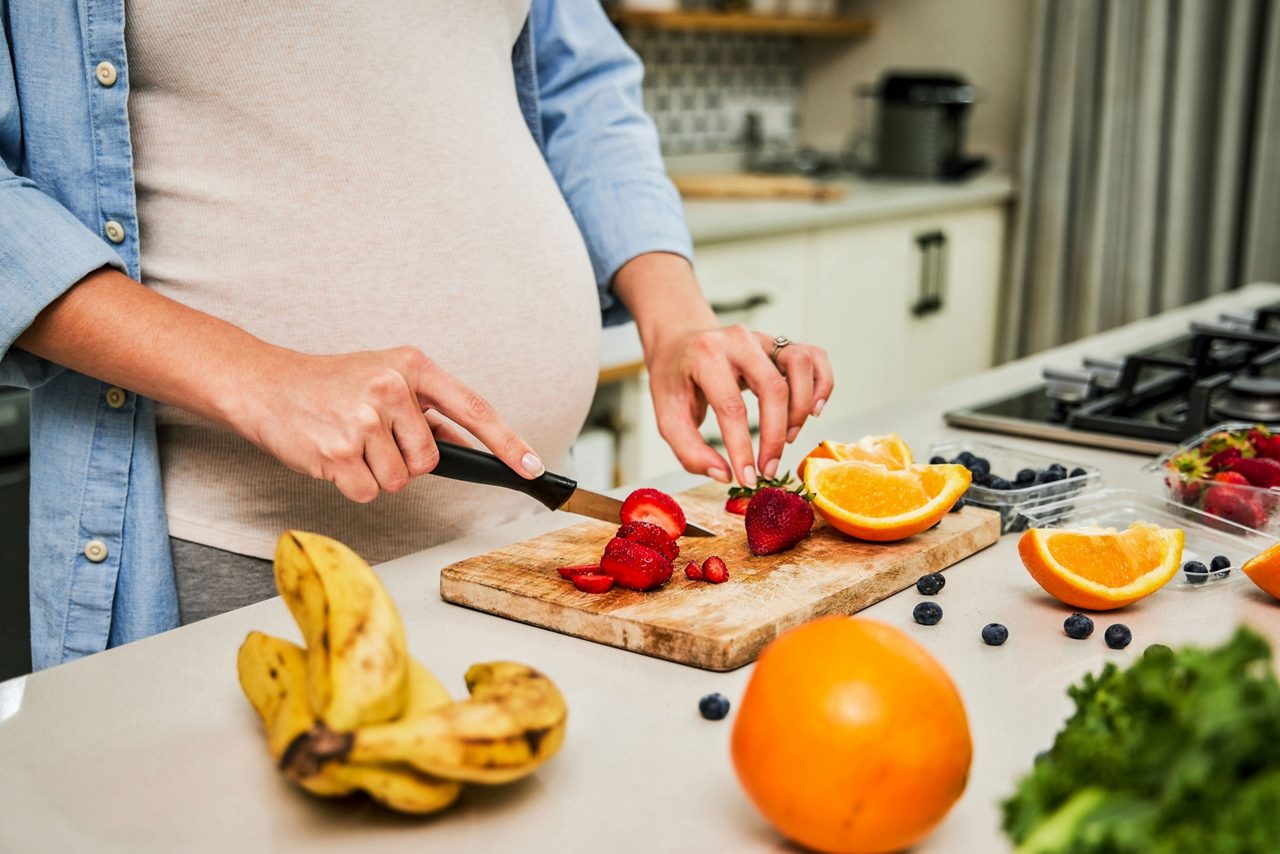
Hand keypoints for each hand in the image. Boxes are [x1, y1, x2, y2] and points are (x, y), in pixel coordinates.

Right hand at [232, 346, 542, 502]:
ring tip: (348, 442)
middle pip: (430, 461)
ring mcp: (363, 420)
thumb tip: (473, 445)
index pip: (473, 408)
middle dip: (404, 460)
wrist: (265, 385)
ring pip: (400, 481)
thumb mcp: (387, 381)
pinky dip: (353, 484)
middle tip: (371, 437)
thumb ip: (429, 412)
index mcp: (412, 366)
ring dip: (376, 473)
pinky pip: (368, 492)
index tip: (532, 465)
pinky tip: (333, 457)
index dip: (507, 441)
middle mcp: (391, 388)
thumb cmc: (330, 385)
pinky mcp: (338, 452)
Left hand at [646, 324, 833, 486]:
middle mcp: (738, 340)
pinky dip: (822, 384)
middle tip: (768, 469)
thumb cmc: (675, 381)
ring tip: (789, 437)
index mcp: (705, 355)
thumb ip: (689, 450)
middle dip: (775, 436)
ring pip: (800, 365)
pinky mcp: (780, 343)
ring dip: (801, 408)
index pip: (732, 406)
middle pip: (773, 388)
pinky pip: (815, 356)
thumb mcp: (667, 415)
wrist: (680, 343)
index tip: (747, 478)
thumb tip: (724, 475)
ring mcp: (763, 338)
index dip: (742, 447)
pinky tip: (813, 410)